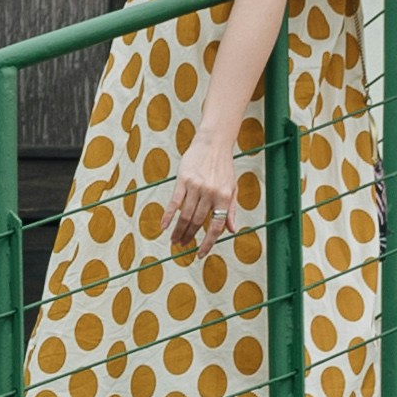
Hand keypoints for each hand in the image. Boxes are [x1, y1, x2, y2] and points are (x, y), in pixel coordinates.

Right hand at [165, 129, 245, 250]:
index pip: (216, 226)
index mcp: (224, 197)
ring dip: (178, 231)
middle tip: (182, 246)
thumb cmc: (224, 167)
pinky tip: (163, 226)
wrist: (213, 143)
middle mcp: (210, 193)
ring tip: (174, 240)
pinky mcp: (183, 180)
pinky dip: (168, 216)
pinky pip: (174, 202)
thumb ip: (231, 210)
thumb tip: (231, 230)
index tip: (200, 254)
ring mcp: (196, 186)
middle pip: (197, 222)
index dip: (208, 243)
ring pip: (185, 215)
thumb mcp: (232, 188)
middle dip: (189, 237)